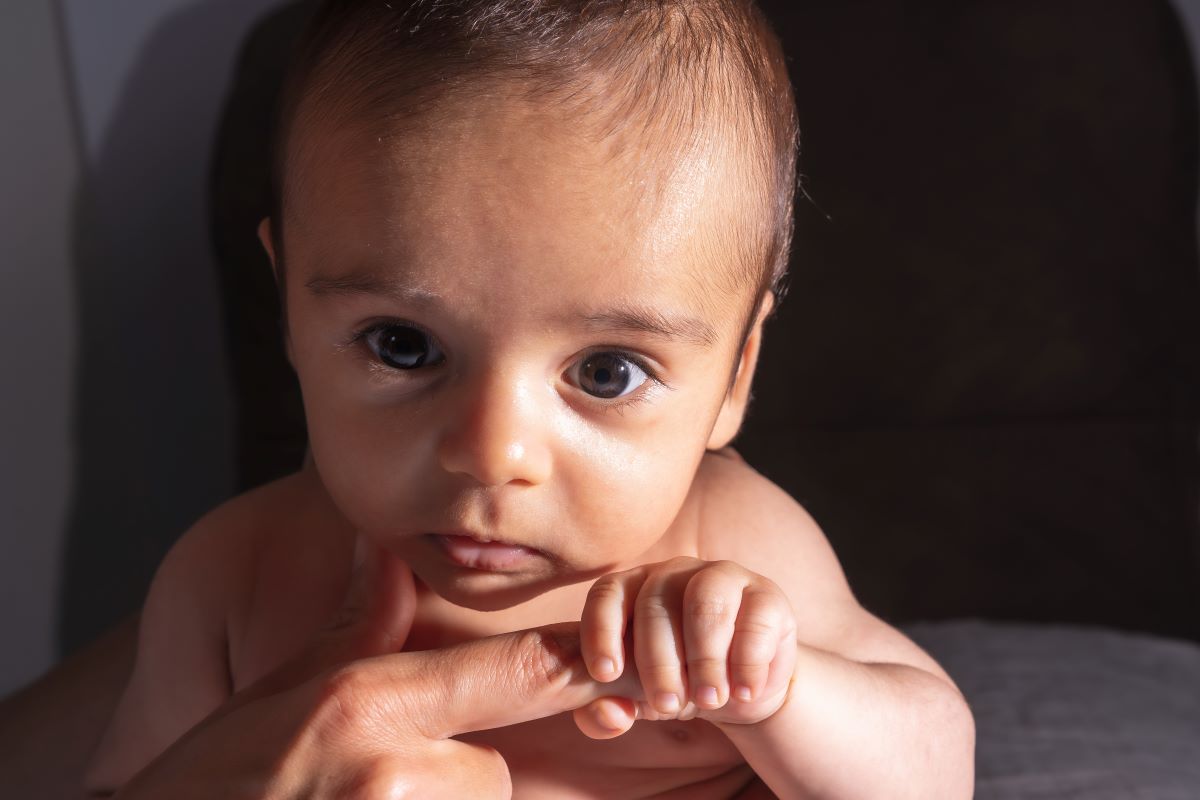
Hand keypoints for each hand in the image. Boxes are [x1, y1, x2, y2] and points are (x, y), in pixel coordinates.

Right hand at [115, 538, 636, 798]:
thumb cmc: (210, 781)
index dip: (577, 665)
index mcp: (366, 703)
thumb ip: (353, 627)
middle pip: (490, 770)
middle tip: (371, 787)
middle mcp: (392, 769)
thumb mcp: (275, 693)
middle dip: (453, 777)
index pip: (508, 672)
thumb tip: (385, 548)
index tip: (629, 662)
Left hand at [575, 557, 796, 738]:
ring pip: (705, 605)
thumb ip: (607, 712)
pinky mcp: (766, 595)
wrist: (742, 689)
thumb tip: (609, 717)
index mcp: (635, 587)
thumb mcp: (638, 702)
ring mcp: (723, 576)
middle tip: (668, 705)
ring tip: (708, 700)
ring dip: (704, 659)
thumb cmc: (678, 683)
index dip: (601, 630)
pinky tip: (743, 692)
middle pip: (656, 604)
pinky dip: (747, 663)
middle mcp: (676, 572)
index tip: (606, 674)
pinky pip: (755, 620)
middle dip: (658, 662)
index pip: (607, 594)